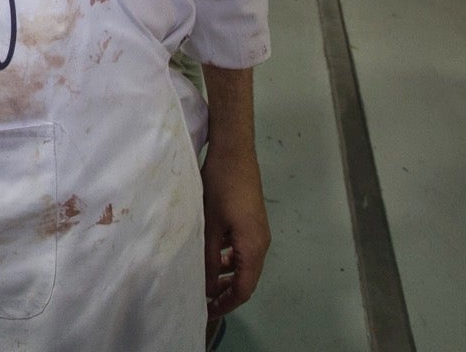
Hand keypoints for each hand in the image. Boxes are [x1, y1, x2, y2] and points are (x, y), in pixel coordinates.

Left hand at [202, 142, 270, 316]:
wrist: (234, 154)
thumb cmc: (221, 187)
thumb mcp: (210, 225)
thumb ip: (209, 258)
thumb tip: (206, 285)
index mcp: (253, 247)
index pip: (244, 288)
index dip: (227, 303)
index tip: (209, 312)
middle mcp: (261, 243)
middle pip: (247, 279)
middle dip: (226, 292)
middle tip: (204, 301)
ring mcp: (258, 232)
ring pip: (244, 264)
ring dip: (227, 275)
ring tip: (205, 281)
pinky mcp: (252, 222)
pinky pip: (242, 249)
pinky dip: (229, 259)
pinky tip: (212, 256)